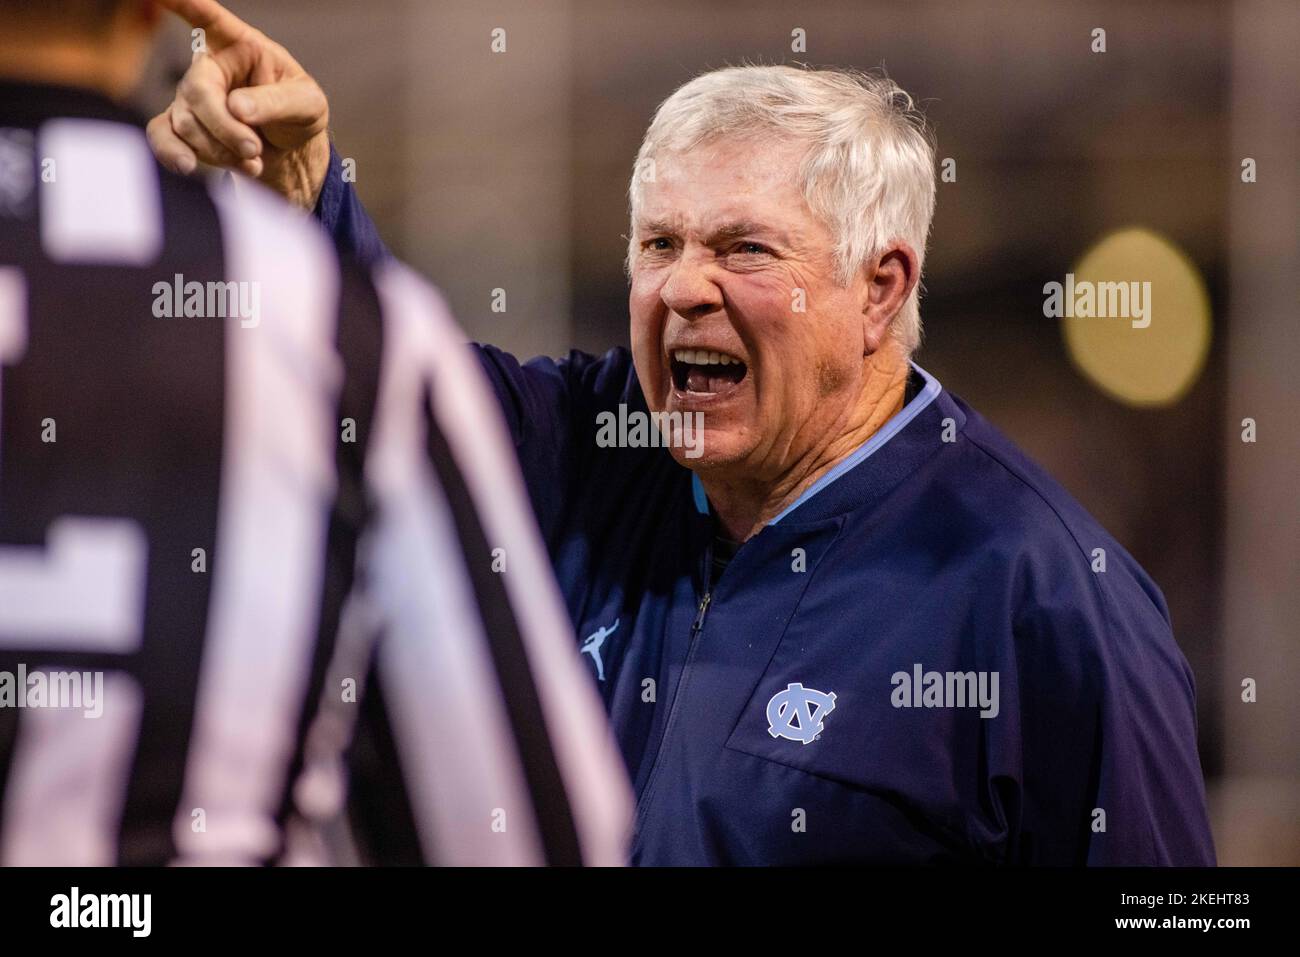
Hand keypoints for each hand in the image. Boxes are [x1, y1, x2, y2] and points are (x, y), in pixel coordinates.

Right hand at [146, 0, 330, 209]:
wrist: (290, 152)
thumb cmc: (298, 115)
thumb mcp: (306, 104)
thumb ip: (276, 102)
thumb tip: (236, 108)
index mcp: (240, 46)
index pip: (209, 18)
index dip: (186, 3)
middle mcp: (210, 68)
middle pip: (197, 93)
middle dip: (225, 128)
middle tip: (254, 149)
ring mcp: (191, 98)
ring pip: (186, 123)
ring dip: (220, 151)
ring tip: (253, 160)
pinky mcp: (182, 128)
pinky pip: (162, 137)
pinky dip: (174, 155)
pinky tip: (188, 166)